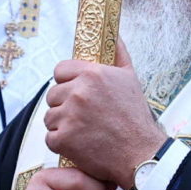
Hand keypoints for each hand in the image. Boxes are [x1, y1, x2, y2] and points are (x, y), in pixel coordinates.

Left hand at [42, 42, 167, 189]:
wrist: (140, 154)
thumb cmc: (136, 117)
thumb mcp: (131, 79)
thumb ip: (119, 54)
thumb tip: (115, 35)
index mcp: (93, 74)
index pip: (60, 70)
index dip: (67, 82)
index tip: (77, 92)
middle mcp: (79, 92)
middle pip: (53, 94)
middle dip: (65, 105)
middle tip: (84, 116)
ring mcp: (69, 116)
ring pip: (50, 116)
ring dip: (62, 125)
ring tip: (84, 131)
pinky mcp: (63, 139)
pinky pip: (50, 138)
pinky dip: (62, 143)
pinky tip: (80, 144)